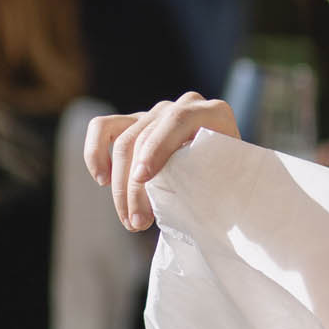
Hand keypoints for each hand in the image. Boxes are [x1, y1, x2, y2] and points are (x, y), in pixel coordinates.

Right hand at [83, 92, 240, 230]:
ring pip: (123, 141)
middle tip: (138, 223)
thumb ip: (213, 179)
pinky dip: (95, 153)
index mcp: (214, 113)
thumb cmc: (233, 179)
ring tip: (129, 220)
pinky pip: (103, 128)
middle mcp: (183, 106)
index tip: (143, 179)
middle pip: (145, 138)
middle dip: (135, 185)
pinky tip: (102, 181)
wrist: (229, 171)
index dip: (157, 148)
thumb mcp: (231, 178)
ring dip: (120, 185)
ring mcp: (157, 113)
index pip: (178, 120)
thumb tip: (189, 200)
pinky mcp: (135, 122)